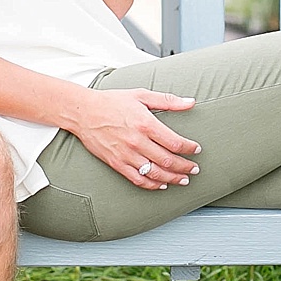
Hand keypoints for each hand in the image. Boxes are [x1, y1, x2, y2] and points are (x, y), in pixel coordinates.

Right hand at [68, 88, 200, 189]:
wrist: (83, 112)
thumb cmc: (111, 102)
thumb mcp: (141, 95)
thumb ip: (168, 100)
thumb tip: (191, 101)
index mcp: (146, 124)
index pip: (175, 142)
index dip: (189, 148)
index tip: (196, 149)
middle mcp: (137, 142)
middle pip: (168, 160)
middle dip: (185, 167)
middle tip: (195, 169)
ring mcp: (126, 155)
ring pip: (155, 173)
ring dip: (173, 178)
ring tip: (184, 179)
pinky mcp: (117, 163)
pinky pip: (138, 179)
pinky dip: (152, 184)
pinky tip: (162, 184)